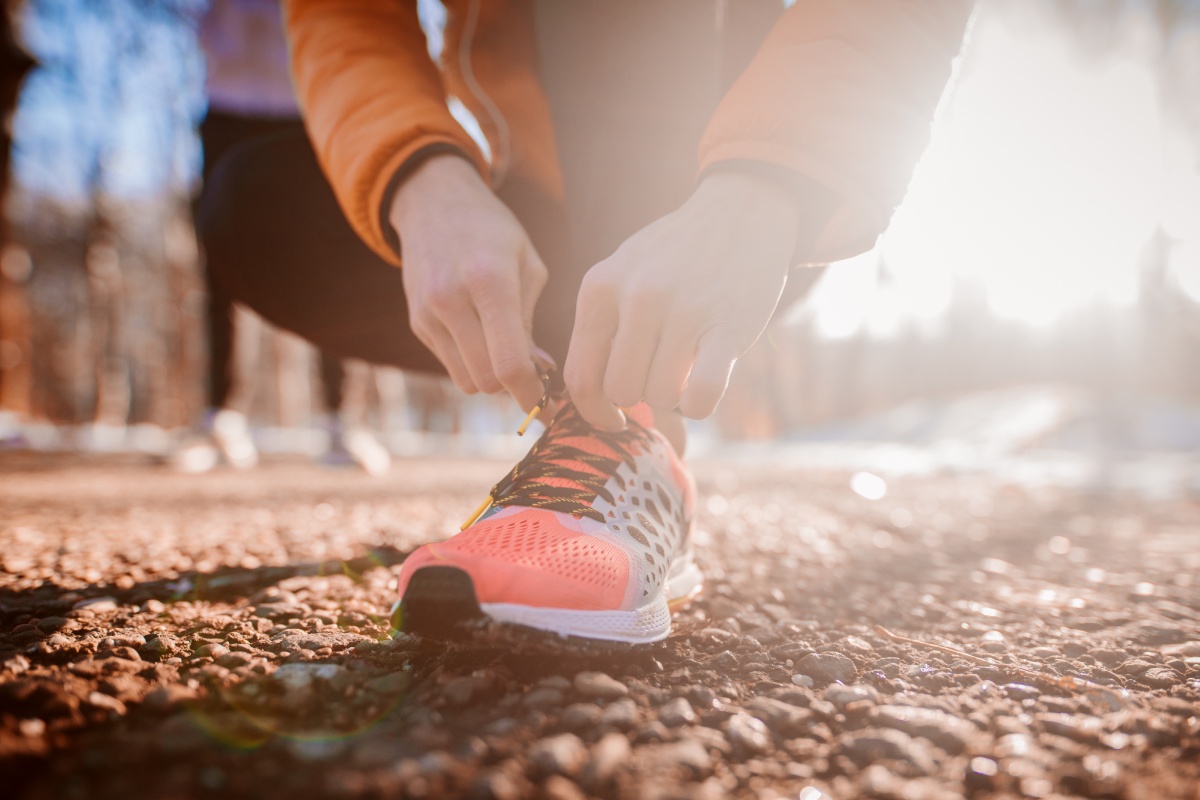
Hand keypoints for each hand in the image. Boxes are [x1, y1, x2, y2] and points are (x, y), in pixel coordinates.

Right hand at [388, 154, 547, 410]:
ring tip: (507, 353)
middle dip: (514, 387)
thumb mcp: (527, 265)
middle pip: (487, 380)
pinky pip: (450, 364)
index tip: (550, 410)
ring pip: (466, 380)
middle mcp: (451, 299)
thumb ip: (530, 323)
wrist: (433, 202)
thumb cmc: (494, 232)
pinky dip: (471, 362)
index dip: (533, 396)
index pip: (510, 363)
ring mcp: (428, 313)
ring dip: (491, 378)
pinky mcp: (416, 321)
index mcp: (490, 281)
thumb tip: (539, 374)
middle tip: (536, 378)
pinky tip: (481, 335)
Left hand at [564, 170, 804, 428]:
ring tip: (686, 367)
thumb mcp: (623, 274)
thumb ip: (602, 326)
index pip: (580, 376)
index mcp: (600, 287)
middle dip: (640, 398)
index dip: (594, 412)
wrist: (741, 212)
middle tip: (659, 378)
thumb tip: (590, 401)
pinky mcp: (728, 325)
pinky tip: (707, 386)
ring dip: (674, 397)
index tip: (614, 421)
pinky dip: (701, 405)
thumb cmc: (675, 256)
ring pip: (660, 396)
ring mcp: (683, 310)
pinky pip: (701, 396)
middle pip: (621, 391)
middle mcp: (637, 296)